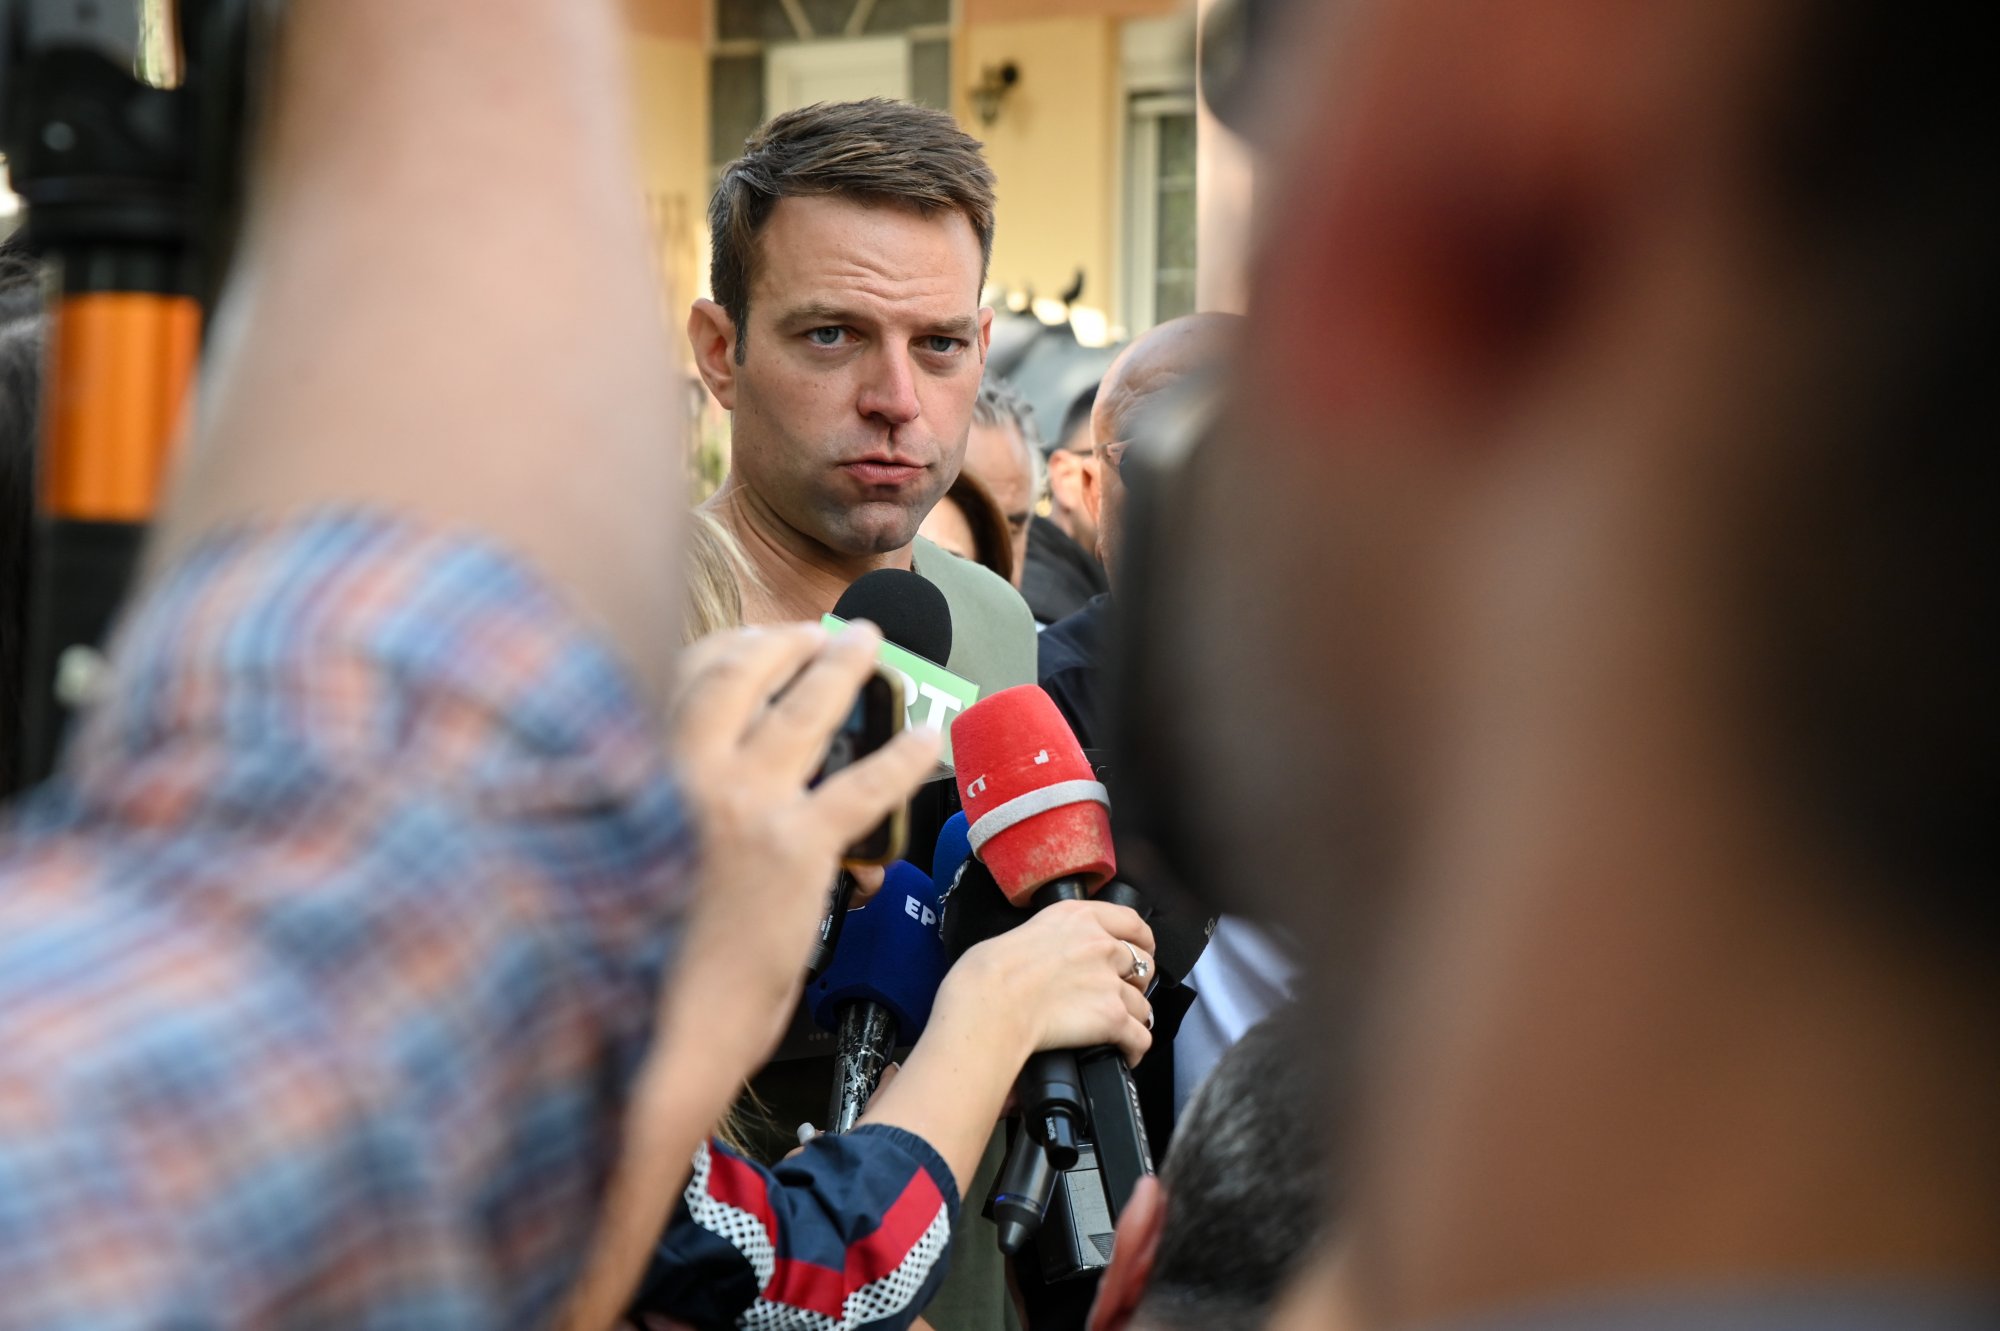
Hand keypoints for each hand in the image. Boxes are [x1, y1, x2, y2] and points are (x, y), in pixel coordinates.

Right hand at [660, 623, 940, 1069]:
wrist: (661, 1025)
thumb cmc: (646, 954)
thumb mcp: (637, 855)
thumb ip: (671, 805)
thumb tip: (715, 778)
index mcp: (644, 774)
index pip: (686, 680)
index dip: (731, 648)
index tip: (760, 639)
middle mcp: (687, 776)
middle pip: (742, 675)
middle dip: (788, 643)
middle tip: (823, 634)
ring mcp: (745, 808)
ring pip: (804, 712)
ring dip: (842, 670)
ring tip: (868, 650)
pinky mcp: (796, 850)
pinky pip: (862, 787)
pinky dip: (900, 758)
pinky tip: (924, 740)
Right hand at [933, 900, 1155, 1069]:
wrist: (988, 1004)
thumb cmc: (989, 973)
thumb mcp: (1023, 932)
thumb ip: (1053, 938)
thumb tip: (1052, 958)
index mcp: (1079, 918)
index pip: (1132, 922)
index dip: (1141, 940)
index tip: (1139, 950)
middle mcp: (1101, 944)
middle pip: (1142, 964)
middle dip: (1135, 981)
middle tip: (1118, 994)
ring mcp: (1109, 982)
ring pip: (1143, 1004)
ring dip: (1132, 1017)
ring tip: (1117, 1029)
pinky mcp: (1111, 1017)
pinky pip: (1140, 1037)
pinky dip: (1134, 1048)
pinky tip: (1124, 1052)